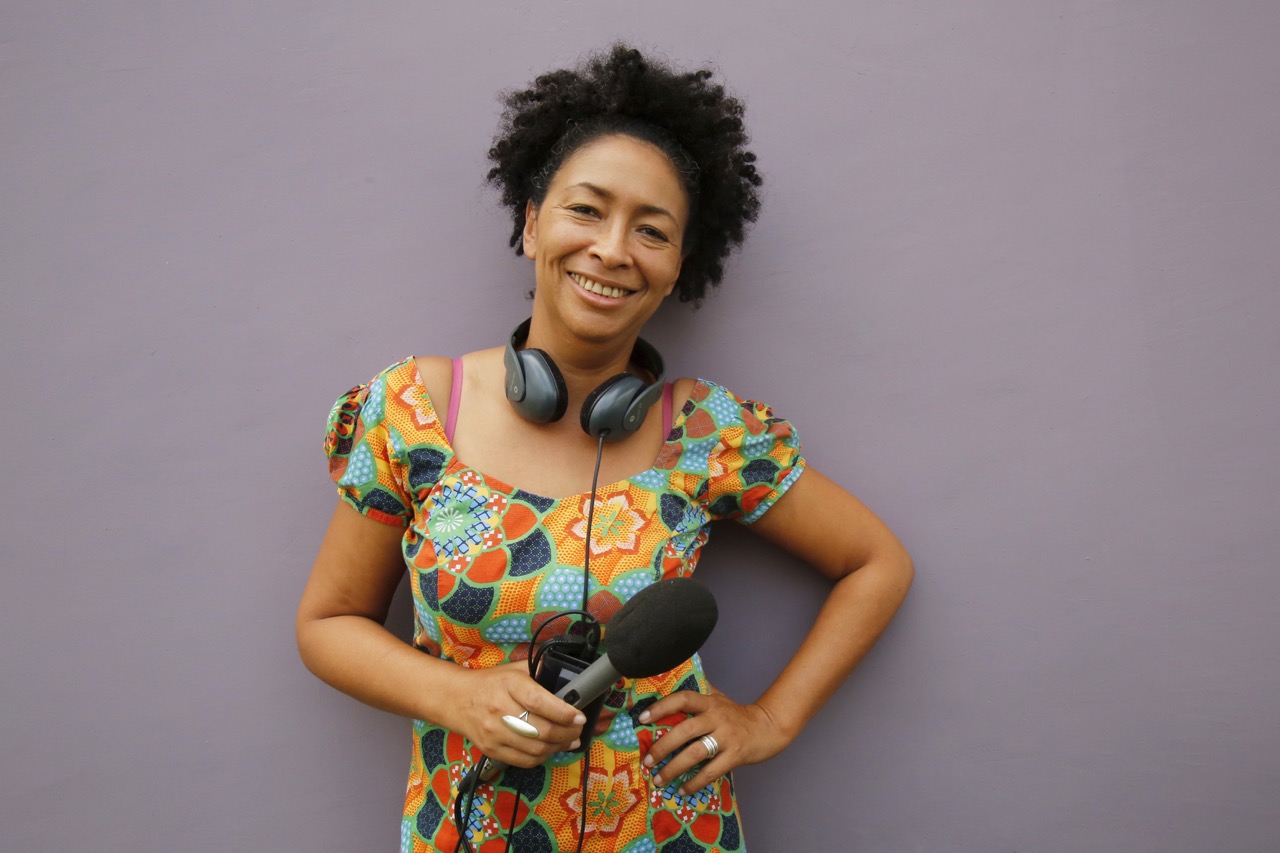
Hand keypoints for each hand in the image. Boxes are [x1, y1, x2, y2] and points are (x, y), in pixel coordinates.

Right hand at [444, 662, 586, 768]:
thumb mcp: (515, 670)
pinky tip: (550, 749)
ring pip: (536, 749)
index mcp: (509, 685)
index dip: (564, 712)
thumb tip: (569, 679)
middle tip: (578, 730)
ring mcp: (495, 733)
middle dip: (568, 733)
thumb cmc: (491, 683)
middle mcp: (501, 710)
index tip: (579, 716)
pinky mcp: (491, 750)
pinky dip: (542, 757)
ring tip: (569, 740)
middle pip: (542, 730)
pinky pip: (524, 761)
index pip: (540, 702)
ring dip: (559, 747)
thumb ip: (540, 671)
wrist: (457, 700)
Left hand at [638, 689, 791, 794]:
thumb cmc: (737, 714)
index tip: (642, 718)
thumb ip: (698, 693)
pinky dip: (695, 782)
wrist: (768, 727)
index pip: (683, 699)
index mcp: (709, 702)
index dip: (662, 707)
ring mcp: (727, 737)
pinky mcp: (735, 756)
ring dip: (674, 768)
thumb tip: (671, 681)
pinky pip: (711, 771)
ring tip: (659, 779)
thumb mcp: (719, 698)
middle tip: (647, 760)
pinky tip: (683, 790)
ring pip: (695, 752)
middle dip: (663, 747)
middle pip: (685, 730)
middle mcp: (716, 717)